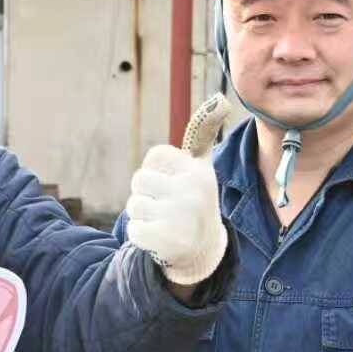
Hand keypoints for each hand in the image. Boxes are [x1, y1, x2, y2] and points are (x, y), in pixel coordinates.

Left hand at [126, 145, 226, 289]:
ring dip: (142, 216)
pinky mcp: (167, 240)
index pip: (155, 156)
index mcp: (197, 171)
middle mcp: (192, 190)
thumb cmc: (194, 201)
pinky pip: (134, 230)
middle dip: (145, 194)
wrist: (204, 250)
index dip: (155, 171)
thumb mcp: (201, 169)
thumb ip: (202, 138)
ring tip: (162, 221)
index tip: (169, 183)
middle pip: (139, 180)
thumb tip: (219, 101)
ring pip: (134, 206)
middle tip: (163, 206)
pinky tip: (158, 237)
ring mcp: (180, 216)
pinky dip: (140, 235)